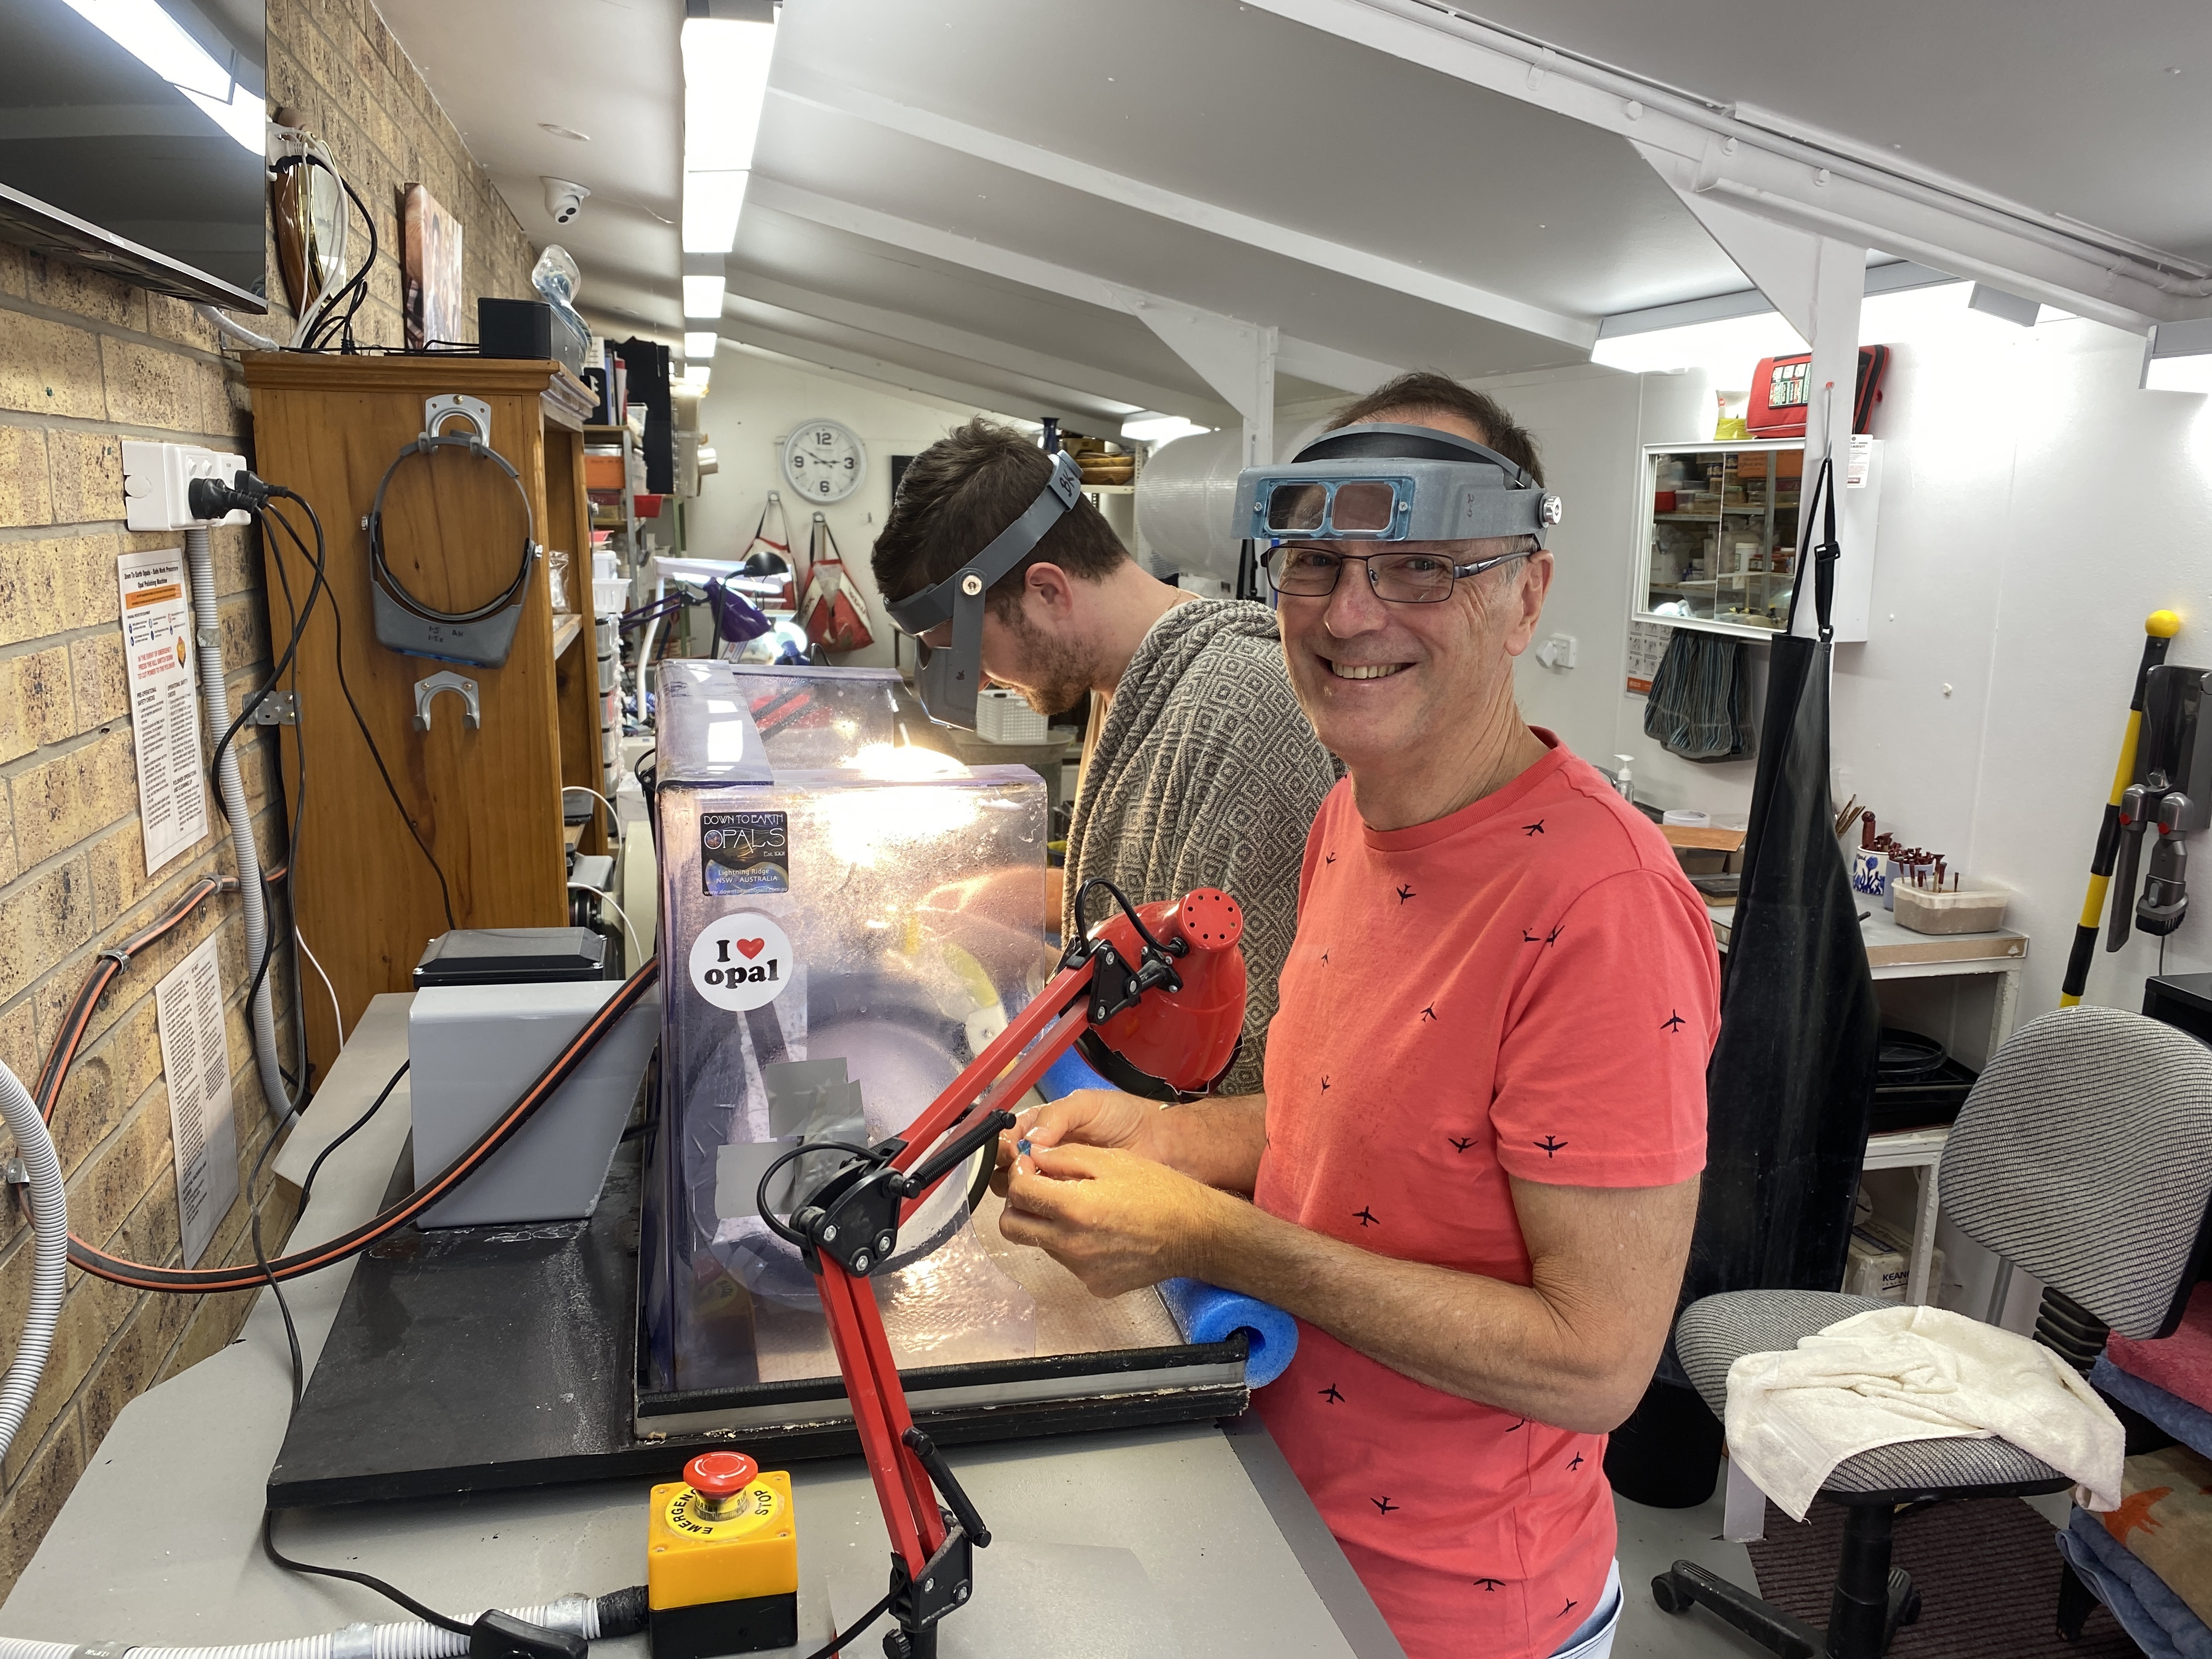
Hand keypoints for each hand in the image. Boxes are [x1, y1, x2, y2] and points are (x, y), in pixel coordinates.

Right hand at [991, 1088, 1161, 1193]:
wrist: (1159, 1142)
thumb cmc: (1124, 1116)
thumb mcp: (1087, 1105)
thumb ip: (1056, 1116)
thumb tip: (1031, 1141)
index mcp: (1042, 1125)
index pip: (1009, 1135)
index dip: (1004, 1143)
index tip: (1010, 1151)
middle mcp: (1044, 1153)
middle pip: (1008, 1165)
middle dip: (1009, 1168)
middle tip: (1023, 1170)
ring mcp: (1056, 1178)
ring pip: (1023, 1188)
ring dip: (1022, 1188)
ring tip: (1038, 1186)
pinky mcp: (1070, 1199)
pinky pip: (1047, 1205)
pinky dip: (1041, 1205)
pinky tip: (1048, 1203)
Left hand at [998, 1143, 1230, 1297]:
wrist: (1197, 1235)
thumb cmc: (1161, 1192)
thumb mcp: (1113, 1160)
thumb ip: (1066, 1158)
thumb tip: (1034, 1156)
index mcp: (1073, 1208)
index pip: (1017, 1193)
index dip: (1020, 1175)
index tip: (1031, 1168)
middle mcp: (1071, 1244)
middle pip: (1013, 1227)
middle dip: (1019, 1205)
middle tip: (1040, 1189)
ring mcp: (1081, 1269)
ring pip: (1041, 1244)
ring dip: (1048, 1224)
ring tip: (1082, 1209)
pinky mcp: (1095, 1284)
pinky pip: (1068, 1262)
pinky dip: (1074, 1245)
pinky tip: (1102, 1232)